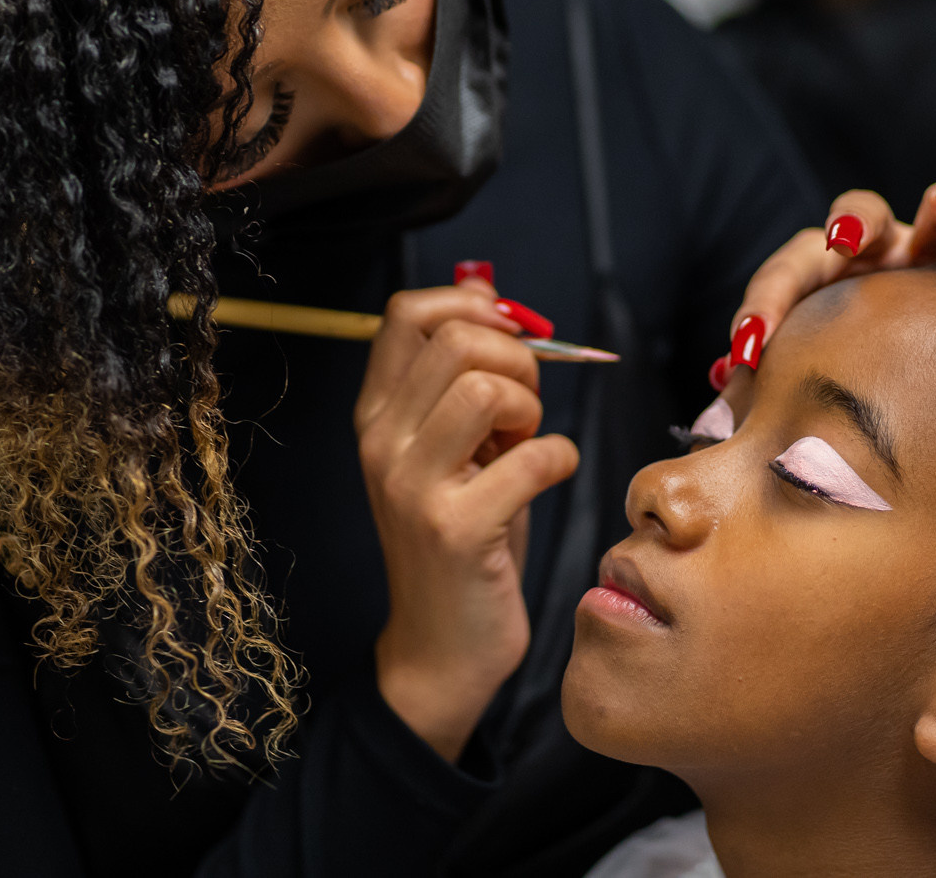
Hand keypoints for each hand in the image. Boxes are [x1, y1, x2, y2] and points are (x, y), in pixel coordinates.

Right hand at [355, 281, 580, 760]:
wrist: (441, 647)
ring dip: (533, 409)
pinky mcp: (455, 530)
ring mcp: (412, 487)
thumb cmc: (462, 536)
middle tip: (526, 409)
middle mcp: (381, 443)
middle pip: (457, 340)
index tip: (510, 337)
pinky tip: (547, 477)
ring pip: (488, 388)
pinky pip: (531, 457)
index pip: (405, 311)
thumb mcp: (452, 445)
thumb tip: (486, 288)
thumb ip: (462, 375)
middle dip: (517, 360)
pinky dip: (559, 459)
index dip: (470, 305)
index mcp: (376, 415)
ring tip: (528, 443)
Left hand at [709, 180, 935, 387]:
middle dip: (851, 222)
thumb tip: (724, 381)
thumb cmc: (835, 367)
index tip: (748, 347)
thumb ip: (761, 371)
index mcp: (819, 269)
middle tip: (843, 237)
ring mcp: (932, 258)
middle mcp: (877, 252)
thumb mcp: (796, 367)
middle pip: (860, 215)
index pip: (785, 275)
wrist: (900, 377)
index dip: (764, 306)